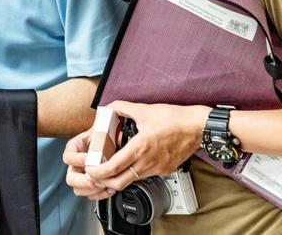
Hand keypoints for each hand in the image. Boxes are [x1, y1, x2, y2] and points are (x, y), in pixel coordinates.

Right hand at [63, 129, 113, 200]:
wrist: (109, 139)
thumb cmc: (103, 135)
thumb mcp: (98, 132)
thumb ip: (97, 138)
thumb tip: (101, 146)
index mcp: (73, 150)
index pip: (68, 158)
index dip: (77, 160)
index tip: (87, 158)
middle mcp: (74, 165)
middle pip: (70, 179)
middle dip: (84, 180)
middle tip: (95, 176)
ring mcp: (81, 176)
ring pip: (78, 190)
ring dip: (92, 189)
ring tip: (103, 183)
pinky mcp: (90, 185)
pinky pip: (90, 195)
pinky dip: (100, 194)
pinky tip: (109, 188)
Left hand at [85, 101, 209, 190]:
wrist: (199, 127)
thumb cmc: (175, 119)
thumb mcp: (144, 109)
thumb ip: (122, 107)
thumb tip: (108, 107)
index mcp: (140, 147)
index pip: (113, 167)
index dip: (97, 172)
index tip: (90, 169)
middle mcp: (148, 162)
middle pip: (119, 183)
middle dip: (102, 181)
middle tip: (95, 173)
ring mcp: (157, 169)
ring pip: (131, 181)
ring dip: (117, 178)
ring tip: (108, 169)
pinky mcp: (164, 171)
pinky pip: (143, 176)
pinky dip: (131, 174)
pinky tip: (128, 164)